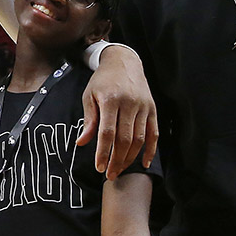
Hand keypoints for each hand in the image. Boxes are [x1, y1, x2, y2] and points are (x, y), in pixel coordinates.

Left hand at [77, 46, 157, 179]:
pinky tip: (143, 163)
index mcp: (111, 99)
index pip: (107, 132)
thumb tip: (82, 143)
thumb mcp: (90, 96)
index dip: (103, 152)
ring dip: (130, 158)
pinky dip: (150, 150)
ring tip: (119, 170)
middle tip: (110, 175)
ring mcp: (144, 107)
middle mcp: (130, 103)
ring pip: (139, 139)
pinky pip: (154, 133)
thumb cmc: (102, 80)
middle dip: (117, 160)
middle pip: (125, 139)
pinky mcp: (153, 109)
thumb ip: (89, 120)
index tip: (99, 167)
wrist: (124, 61)